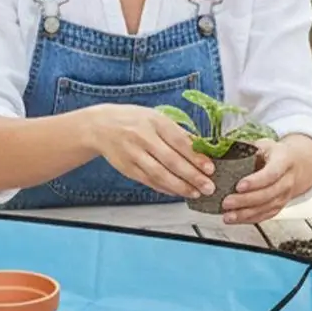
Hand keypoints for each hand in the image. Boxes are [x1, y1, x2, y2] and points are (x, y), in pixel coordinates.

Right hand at [86, 105, 213, 198]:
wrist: (100, 126)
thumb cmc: (134, 120)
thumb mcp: (156, 117)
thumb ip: (177, 132)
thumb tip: (201, 148)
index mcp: (155, 121)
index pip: (180, 141)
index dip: (196, 157)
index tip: (210, 168)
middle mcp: (144, 137)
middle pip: (171, 160)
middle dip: (192, 176)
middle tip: (208, 186)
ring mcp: (134, 154)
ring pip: (160, 174)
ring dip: (180, 186)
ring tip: (195, 193)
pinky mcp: (127, 168)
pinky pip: (149, 181)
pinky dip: (165, 188)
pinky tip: (177, 192)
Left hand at [221, 136, 311, 225]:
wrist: (297, 166)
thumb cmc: (277, 154)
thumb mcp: (266, 144)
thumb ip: (248, 147)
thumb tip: (225, 147)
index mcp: (284, 161)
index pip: (271, 173)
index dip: (256, 181)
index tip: (239, 185)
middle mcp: (287, 181)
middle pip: (267, 194)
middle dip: (246, 200)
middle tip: (227, 202)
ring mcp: (284, 196)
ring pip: (266, 208)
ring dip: (245, 213)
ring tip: (228, 215)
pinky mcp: (279, 206)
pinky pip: (265, 216)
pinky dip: (249, 219)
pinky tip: (235, 219)